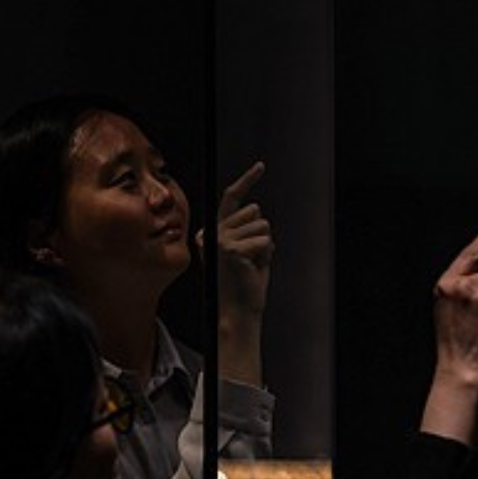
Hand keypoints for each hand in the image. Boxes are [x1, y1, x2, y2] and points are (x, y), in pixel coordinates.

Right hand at [196, 161, 274, 316]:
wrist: (238, 312)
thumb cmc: (244, 285)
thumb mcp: (247, 252)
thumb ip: (248, 231)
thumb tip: (256, 208)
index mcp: (213, 233)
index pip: (232, 199)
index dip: (247, 180)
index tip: (261, 166)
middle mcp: (211, 233)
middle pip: (255, 212)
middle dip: (261, 233)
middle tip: (250, 259)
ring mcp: (219, 240)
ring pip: (263, 226)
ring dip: (264, 247)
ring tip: (250, 266)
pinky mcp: (230, 249)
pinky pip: (265, 240)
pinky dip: (266, 255)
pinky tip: (252, 269)